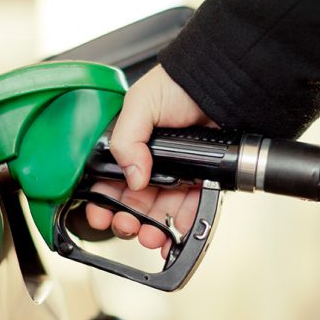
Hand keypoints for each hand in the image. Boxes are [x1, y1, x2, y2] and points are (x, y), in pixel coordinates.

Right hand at [86, 64, 214, 256]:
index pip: (109, 180)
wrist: (220, 82)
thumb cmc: (179, 83)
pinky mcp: (199, 178)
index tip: (100, 215)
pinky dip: (181, 223)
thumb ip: (126, 139)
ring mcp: (175, 172)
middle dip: (126, 220)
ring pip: (158, 209)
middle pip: (133, 201)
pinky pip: (188, 206)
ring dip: (152, 228)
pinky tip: (174, 230)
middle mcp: (150, 161)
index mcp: (130, 146)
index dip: (102, 201)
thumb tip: (132, 177)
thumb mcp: (140, 103)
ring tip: (150, 236)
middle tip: (126, 226)